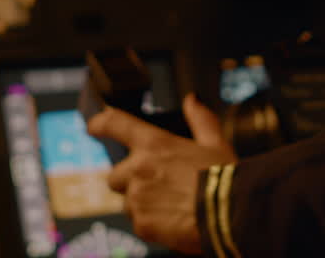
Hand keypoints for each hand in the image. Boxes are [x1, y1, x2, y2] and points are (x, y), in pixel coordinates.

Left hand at [87, 93, 238, 254]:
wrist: (230, 213)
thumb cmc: (223, 179)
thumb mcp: (215, 143)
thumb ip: (200, 120)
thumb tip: (192, 101)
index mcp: (154, 145)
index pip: (116, 124)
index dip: (100, 123)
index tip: (94, 126)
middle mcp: (139, 169)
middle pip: (115, 176)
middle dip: (130, 181)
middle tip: (157, 186)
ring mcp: (137, 197)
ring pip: (128, 202)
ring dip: (142, 203)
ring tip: (171, 205)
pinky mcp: (141, 223)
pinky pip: (139, 223)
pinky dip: (151, 223)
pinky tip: (173, 220)